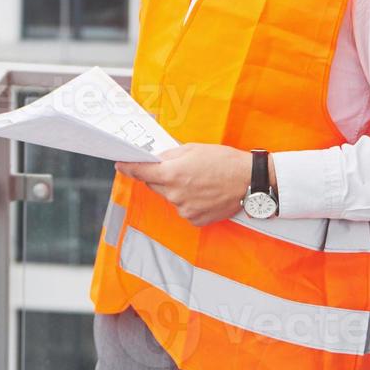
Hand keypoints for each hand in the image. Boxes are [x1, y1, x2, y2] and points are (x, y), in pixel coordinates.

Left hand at [115, 143, 255, 227]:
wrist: (249, 181)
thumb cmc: (224, 161)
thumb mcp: (194, 149)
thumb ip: (170, 156)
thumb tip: (155, 160)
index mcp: (172, 173)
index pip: (141, 172)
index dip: (128, 168)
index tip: (120, 165)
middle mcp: (175, 194)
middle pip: (155, 185)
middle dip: (162, 177)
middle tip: (181, 169)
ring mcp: (184, 209)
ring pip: (170, 197)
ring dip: (177, 190)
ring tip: (199, 181)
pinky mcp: (195, 220)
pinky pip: (183, 209)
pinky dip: (189, 201)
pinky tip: (204, 193)